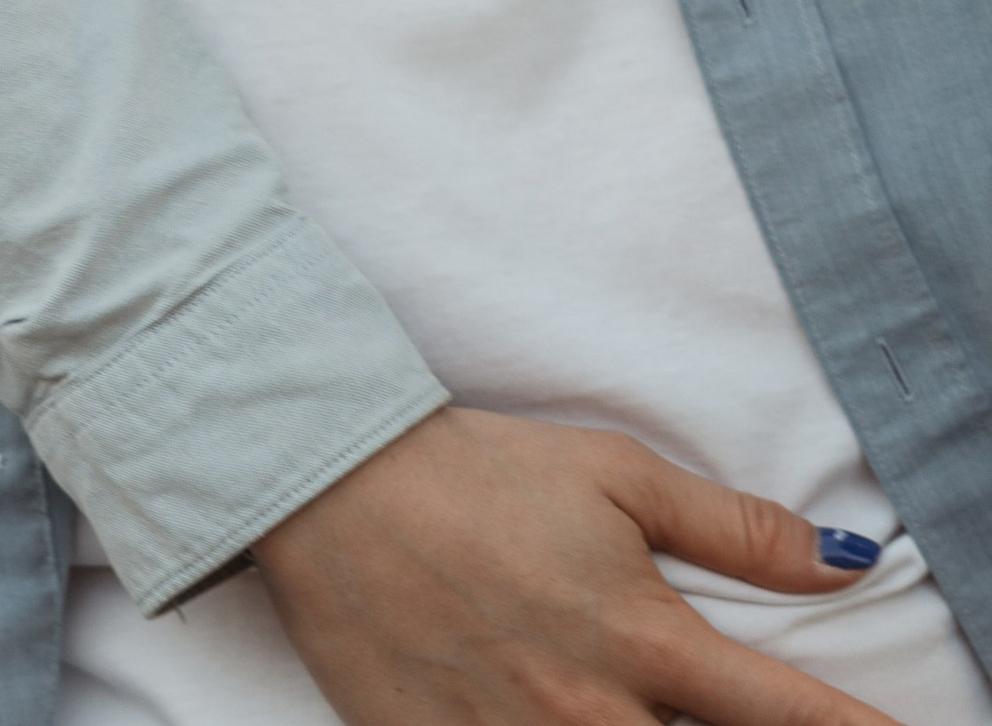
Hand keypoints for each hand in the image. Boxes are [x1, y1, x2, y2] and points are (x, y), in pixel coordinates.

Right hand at [253, 406, 903, 723]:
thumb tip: (842, 561)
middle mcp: (592, 712)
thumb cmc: (476, 470)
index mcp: (644, 638)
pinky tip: (549, 723)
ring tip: (625, 715)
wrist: (328, 480)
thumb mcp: (613, 472)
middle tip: (707, 712)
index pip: (791, 720)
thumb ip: (733, 528)